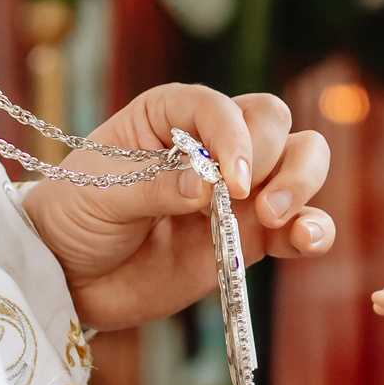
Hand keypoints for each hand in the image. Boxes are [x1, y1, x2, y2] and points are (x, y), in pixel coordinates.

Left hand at [22, 84, 332, 331]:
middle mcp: (215, 144)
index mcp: (173, 114)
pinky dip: (313, 230)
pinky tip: (306, 240)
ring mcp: (239, 192)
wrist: (70, 276)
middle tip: (247, 199)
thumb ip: (156, 186)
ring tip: (274, 218)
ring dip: (302, 184)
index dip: (235, 138)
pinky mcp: (252, 237)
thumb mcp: (101, 194)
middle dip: (273, 157)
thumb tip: (208, 187)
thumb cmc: (76, 216)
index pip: (223, 108)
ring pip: (302, 162)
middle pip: (276, 124)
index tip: (229, 181)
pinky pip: (299, 226)